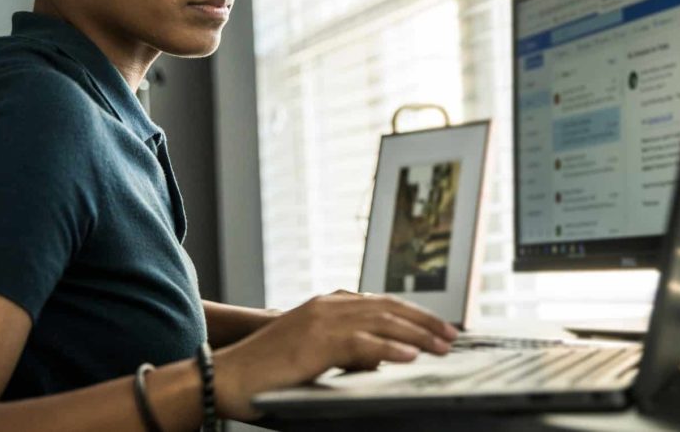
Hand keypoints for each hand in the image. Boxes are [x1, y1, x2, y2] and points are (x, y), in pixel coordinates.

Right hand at [212, 292, 457, 419]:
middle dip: (424, 321)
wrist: (227, 377)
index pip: (381, 304)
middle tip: (452, 336)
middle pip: (389, 308)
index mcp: (327, 305)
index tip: (438, 327)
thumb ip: (344, 352)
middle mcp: (328, 306)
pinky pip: (361, 344)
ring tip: (441, 347)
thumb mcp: (313, 355)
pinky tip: (409, 357)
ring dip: (417, 334)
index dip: (413, 314)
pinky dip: (389, 349)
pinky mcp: (316, 342)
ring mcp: (322, 320)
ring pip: (382, 322)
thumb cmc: (267, 373)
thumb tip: (377, 361)